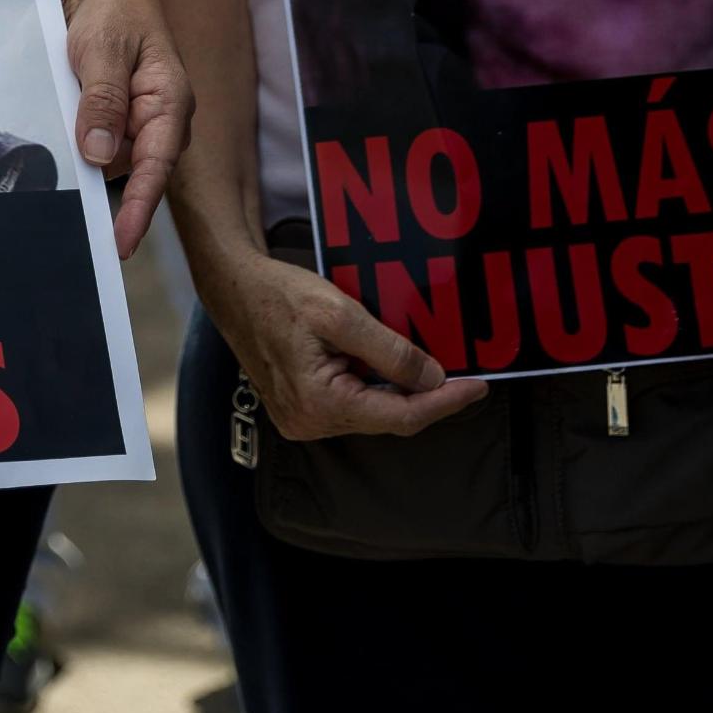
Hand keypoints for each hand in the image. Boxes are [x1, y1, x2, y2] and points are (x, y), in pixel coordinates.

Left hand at [60, 0, 192, 258]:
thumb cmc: (114, 14)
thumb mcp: (102, 50)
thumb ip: (102, 100)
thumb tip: (99, 155)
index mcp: (170, 104)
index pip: (156, 167)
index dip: (138, 209)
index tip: (120, 244)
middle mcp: (163, 121)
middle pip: (138, 175)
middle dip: (112, 205)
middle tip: (80, 238)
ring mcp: (143, 124)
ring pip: (116, 164)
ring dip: (89, 174)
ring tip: (59, 193)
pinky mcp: (122, 122)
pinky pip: (103, 149)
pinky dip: (83, 155)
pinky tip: (60, 162)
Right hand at [203, 245, 486, 440]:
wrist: (234, 288)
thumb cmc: (280, 295)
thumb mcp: (340, 314)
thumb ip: (390, 352)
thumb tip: (433, 380)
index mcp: (319, 404)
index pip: (401, 416)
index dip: (445, 403)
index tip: (479, 386)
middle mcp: (309, 423)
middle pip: (388, 418)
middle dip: (426, 397)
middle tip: (464, 373)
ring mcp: (302, 419)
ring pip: (371, 412)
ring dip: (401, 392)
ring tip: (430, 366)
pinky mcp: (299, 408)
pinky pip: (352, 405)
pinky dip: (376, 388)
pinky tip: (391, 367)